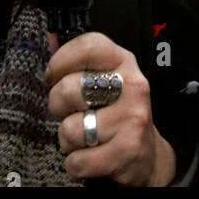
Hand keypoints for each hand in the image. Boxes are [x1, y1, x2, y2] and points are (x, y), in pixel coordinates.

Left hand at [46, 32, 175, 186]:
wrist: (146, 155)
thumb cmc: (117, 113)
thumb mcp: (104, 79)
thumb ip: (76, 59)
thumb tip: (51, 35)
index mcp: (123, 61)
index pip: (87, 46)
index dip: (60, 60)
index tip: (53, 76)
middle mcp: (132, 85)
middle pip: (68, 89)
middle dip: (58, 107)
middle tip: (71, 112)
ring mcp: (132, 117)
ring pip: (69, 129)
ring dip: (68, 140)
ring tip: (85, 136)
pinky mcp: (127, 150)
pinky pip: (77, 160)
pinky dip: (76, 164)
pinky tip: (90, 155)